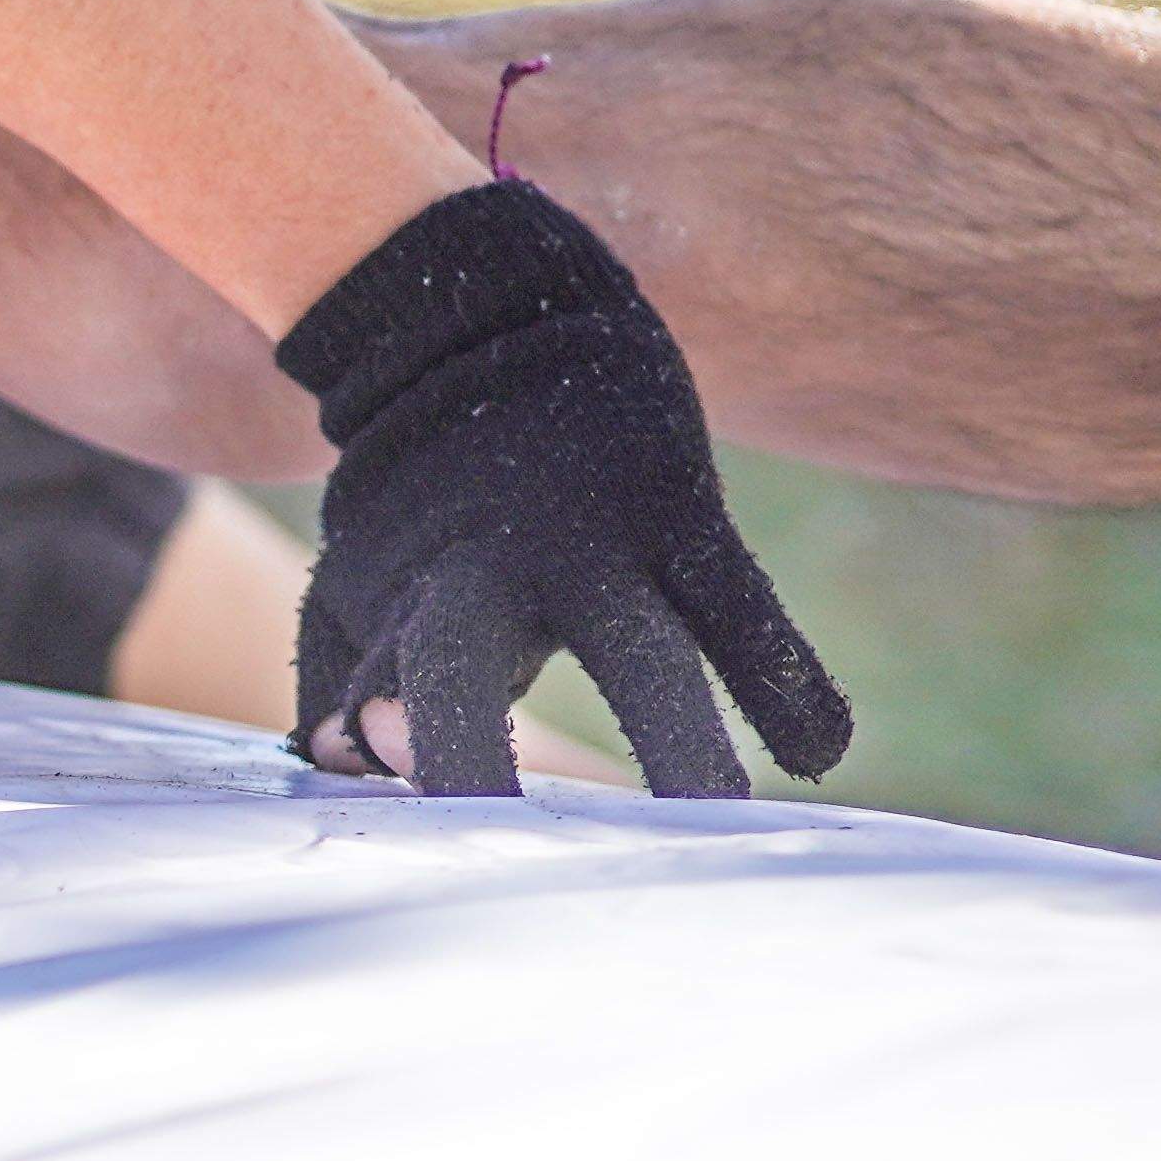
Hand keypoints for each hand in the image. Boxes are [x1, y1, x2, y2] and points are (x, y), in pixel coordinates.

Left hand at [279, 180, 852, 799]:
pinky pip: (747, 613)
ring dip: (673, 741)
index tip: (401, 827)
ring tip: (709, 822)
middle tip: (490, 843)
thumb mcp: (357, 578)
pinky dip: (788, 682)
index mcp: (406, 598)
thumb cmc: (421, 498)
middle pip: (462, 666)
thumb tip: (343, 758)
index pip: (384, 696)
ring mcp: (594, 544)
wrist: (474, 318)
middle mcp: (487, 574)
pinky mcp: (682, 512)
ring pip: (641, 655)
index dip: (387, 755)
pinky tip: (817, 753)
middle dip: (463, 748)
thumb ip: (348, 679)